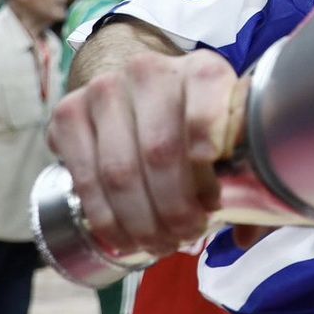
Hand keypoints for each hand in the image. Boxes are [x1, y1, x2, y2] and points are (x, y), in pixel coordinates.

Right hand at [46, 49, 238, 256]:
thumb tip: (244, 237)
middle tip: (188, 235)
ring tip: (160, 244)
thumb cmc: (194, 117)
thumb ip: (245, 175)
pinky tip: (126, 238)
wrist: (137, 85)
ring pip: (119, 173)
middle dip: (175, 209)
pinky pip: (86, 179)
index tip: (214, 198)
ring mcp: (103, 90)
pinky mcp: (68, 114)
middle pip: (159, 152)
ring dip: (141, 222)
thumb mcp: (227, 128)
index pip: (204, 104)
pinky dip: (107, 219)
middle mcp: (149, 71)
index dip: (207, 152)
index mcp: (202, 69)